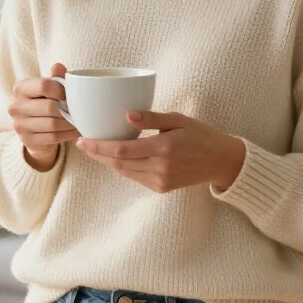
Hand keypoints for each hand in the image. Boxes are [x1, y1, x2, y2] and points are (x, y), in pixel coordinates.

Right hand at [9, 63, 79, 171]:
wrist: (35, 129)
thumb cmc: (45, 102)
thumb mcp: (50, 88)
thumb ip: (55, 77)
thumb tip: (58, 66)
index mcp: (20, 88)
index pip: (44, 85)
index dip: (61, 90)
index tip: (69, 95)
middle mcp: (15, 106)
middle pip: (49, 107)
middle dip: (68, 109)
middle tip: (79, 110)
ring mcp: (19, 125)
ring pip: (52, 124)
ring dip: (70, 124)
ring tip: (80, 121)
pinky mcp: (27, 140)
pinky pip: (53, 138)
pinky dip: (68, 134)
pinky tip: (76, 131)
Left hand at [76, 110, 245, 193]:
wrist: (221, 162)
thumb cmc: (201, 135)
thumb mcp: (179, 119)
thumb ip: (152, 118)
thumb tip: (126, 115)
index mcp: (163, 148)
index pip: (122, 150)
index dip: (99, 147)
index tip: (83, 140)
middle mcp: (160, 168)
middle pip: (118, 163)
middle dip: (97, 154)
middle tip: (81, 143)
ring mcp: (160, 181)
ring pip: (124, 172)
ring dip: (106, 162)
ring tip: (93, 149)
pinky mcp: (161, 188)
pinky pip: (135, 177)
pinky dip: (122, 167)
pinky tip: (114, 157)